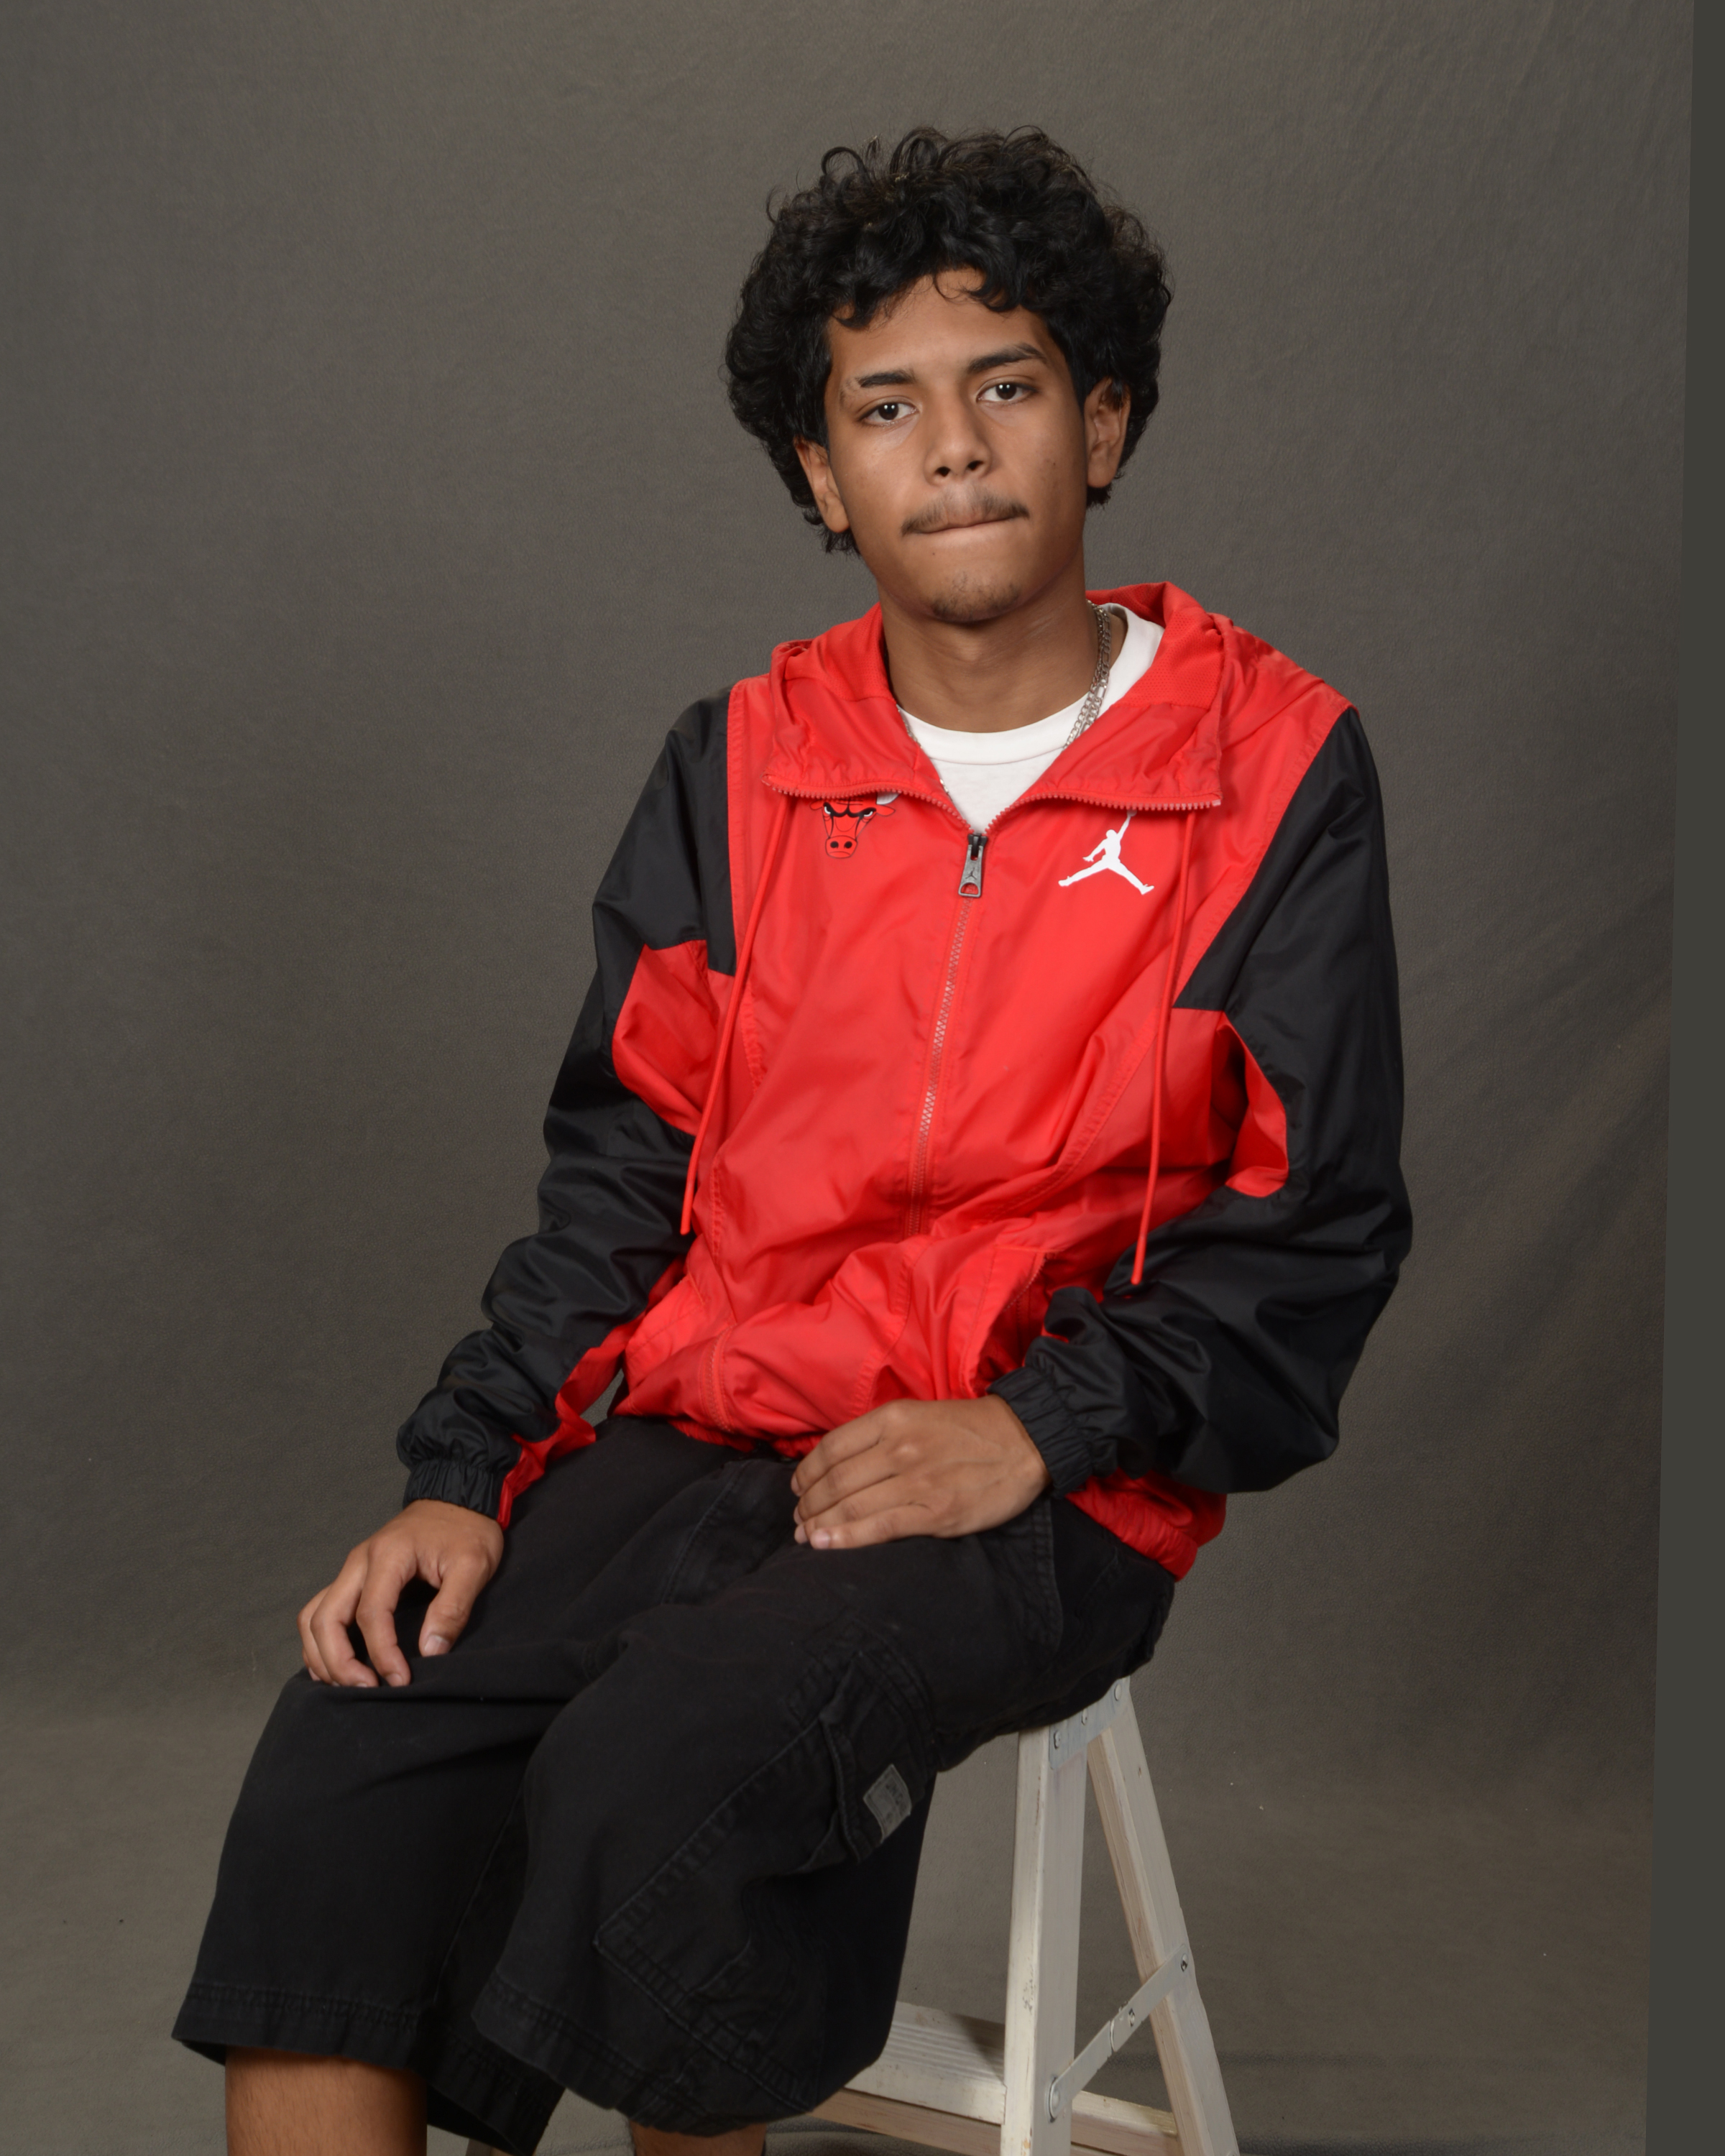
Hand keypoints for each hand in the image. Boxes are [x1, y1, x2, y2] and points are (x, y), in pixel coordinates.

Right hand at [297, 1499, 503, 1688]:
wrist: (457, 1498)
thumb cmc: (466, 1530)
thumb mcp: (474, 1565)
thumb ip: (453, 1607)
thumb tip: (430, 1651)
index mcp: (388, 1555)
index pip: (371, 1614)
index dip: (382, 1654)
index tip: (401, 1680)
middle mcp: (359, 1562)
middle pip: (325, 1618)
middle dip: (338, 1662)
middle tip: (366, 1690)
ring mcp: (352, 1570)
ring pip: (313, 1617)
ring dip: (322, 1655)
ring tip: (348, 1684)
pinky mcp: (353, 1578)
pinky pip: (320, 1611)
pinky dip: (320, 1642)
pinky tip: (336, 1665)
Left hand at [790, 1395, 1050, 1550]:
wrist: (1024, 1441)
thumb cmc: (969, 1430)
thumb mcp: (919, 1415)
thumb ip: (880, 1435)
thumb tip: (838, 1463)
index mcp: (893, 1419)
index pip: (832, 1448)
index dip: (806, 1473)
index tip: (797, 1488)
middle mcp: (899, 1448)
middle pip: (835, 1481)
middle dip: (808, 1504)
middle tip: (797, 1519)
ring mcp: (917, 1481)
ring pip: (850, 1506)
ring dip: (819, 1524)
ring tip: (805, 1535)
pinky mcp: (935, 1513)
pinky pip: (879, 1528)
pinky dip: (845, 1538)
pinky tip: (825, 1545)